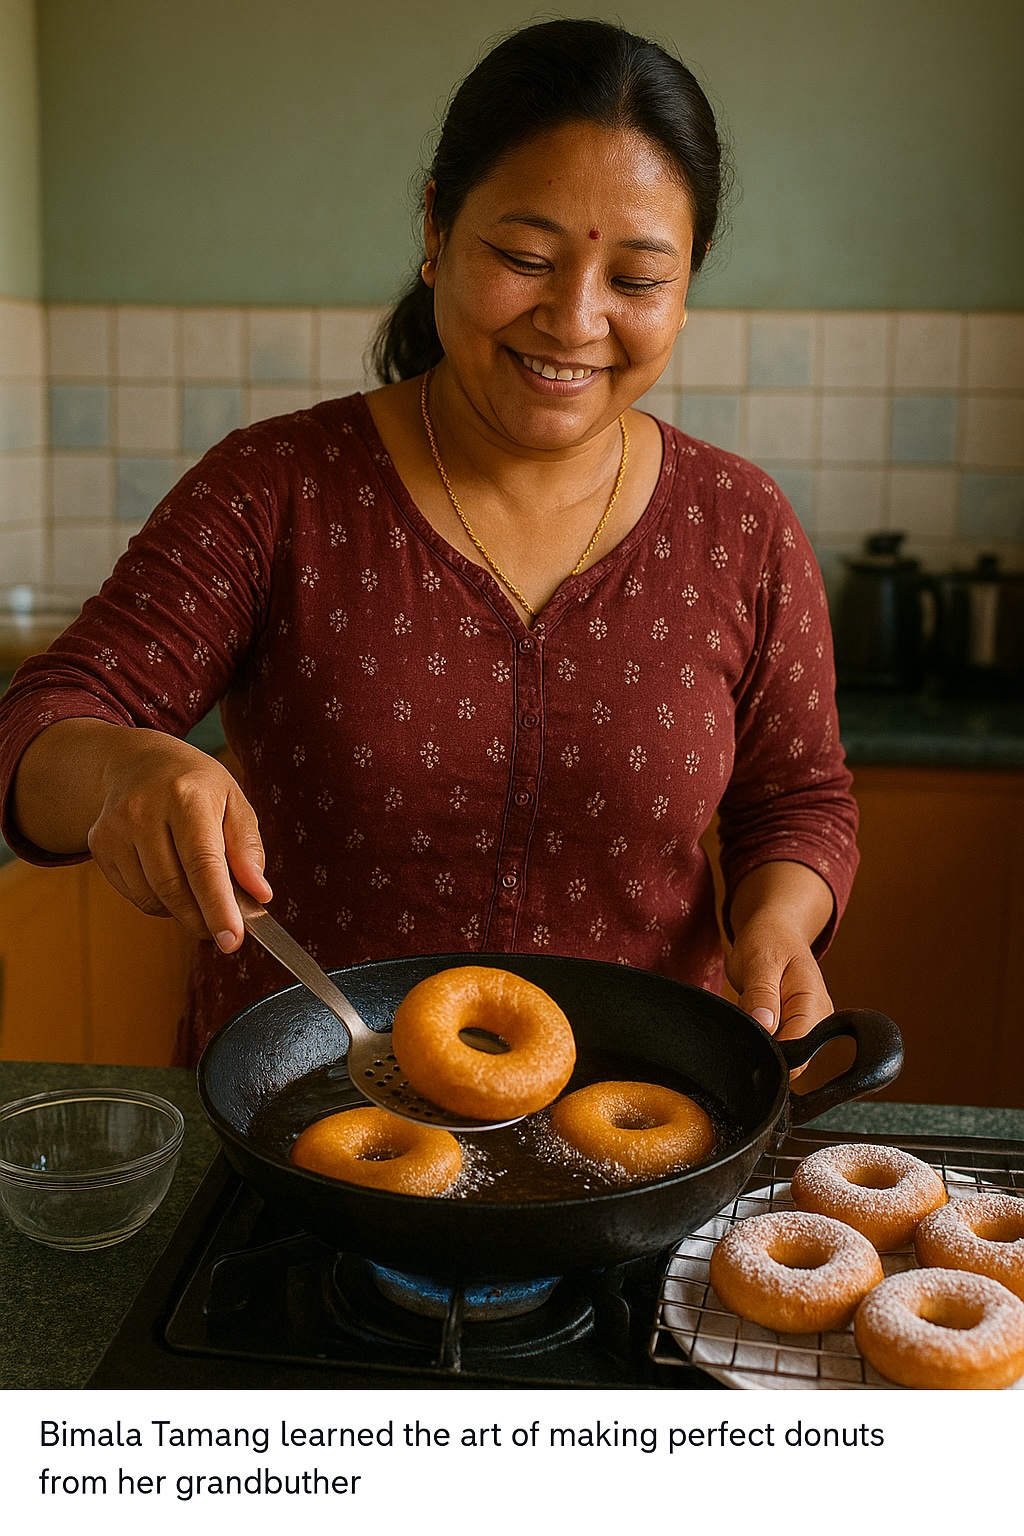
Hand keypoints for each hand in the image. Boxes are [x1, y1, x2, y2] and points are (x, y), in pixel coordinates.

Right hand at [85, 728, 271, 950]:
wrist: (137, 761)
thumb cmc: (195, 785)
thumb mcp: (234, 802)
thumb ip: (248, 848)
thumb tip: (260, 893)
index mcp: (187, 796)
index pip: (203, 863)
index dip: (218, 907)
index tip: (232, 940)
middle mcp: (145, 810)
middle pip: (175, 888)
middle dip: (204, 920)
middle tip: (226, 933)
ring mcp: (116, 828)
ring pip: (154, 897)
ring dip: (183, 912)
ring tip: (202, 898)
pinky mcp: (99, 845)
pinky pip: (136, 895)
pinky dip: (160, 902)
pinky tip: (173, 881)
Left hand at [725, 913, 833, 1044]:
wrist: (776, 931)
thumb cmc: (768, 941)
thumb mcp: (759, 963)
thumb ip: (761, 996)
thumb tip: (764, 1026)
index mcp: (814, 1004)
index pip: (798, 1050)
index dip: (769, 1052)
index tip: (748, 1036)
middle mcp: (818, 1020)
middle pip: (791, 1059)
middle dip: (763, 1048)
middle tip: (745, 1018)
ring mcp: (808, 1026)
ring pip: (782, 1055)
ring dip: (760, 1041)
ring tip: (750, 1013)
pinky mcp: (795, 1028)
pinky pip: (777, 1045)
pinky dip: (760, 1036)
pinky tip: (753, 1019)